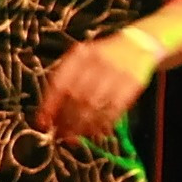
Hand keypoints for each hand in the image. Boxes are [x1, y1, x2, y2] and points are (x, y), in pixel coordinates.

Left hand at [40, 32, 158, 143]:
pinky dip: (100, 124)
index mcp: (81, 54)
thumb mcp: (81, 59)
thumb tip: (47, 114)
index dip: (50, 105)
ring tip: (72, 136)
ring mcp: (117, 73)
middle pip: (76, 97)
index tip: (43, 122)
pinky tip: (91, 131)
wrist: (138, 45)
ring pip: (93, 105)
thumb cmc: (103, 57)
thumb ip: (65, 81)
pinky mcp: (132, 85)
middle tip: (59, 133)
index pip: (60, 83)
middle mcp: (98, 62)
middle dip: (65, 119)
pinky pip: (113, 110)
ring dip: (80, 125)